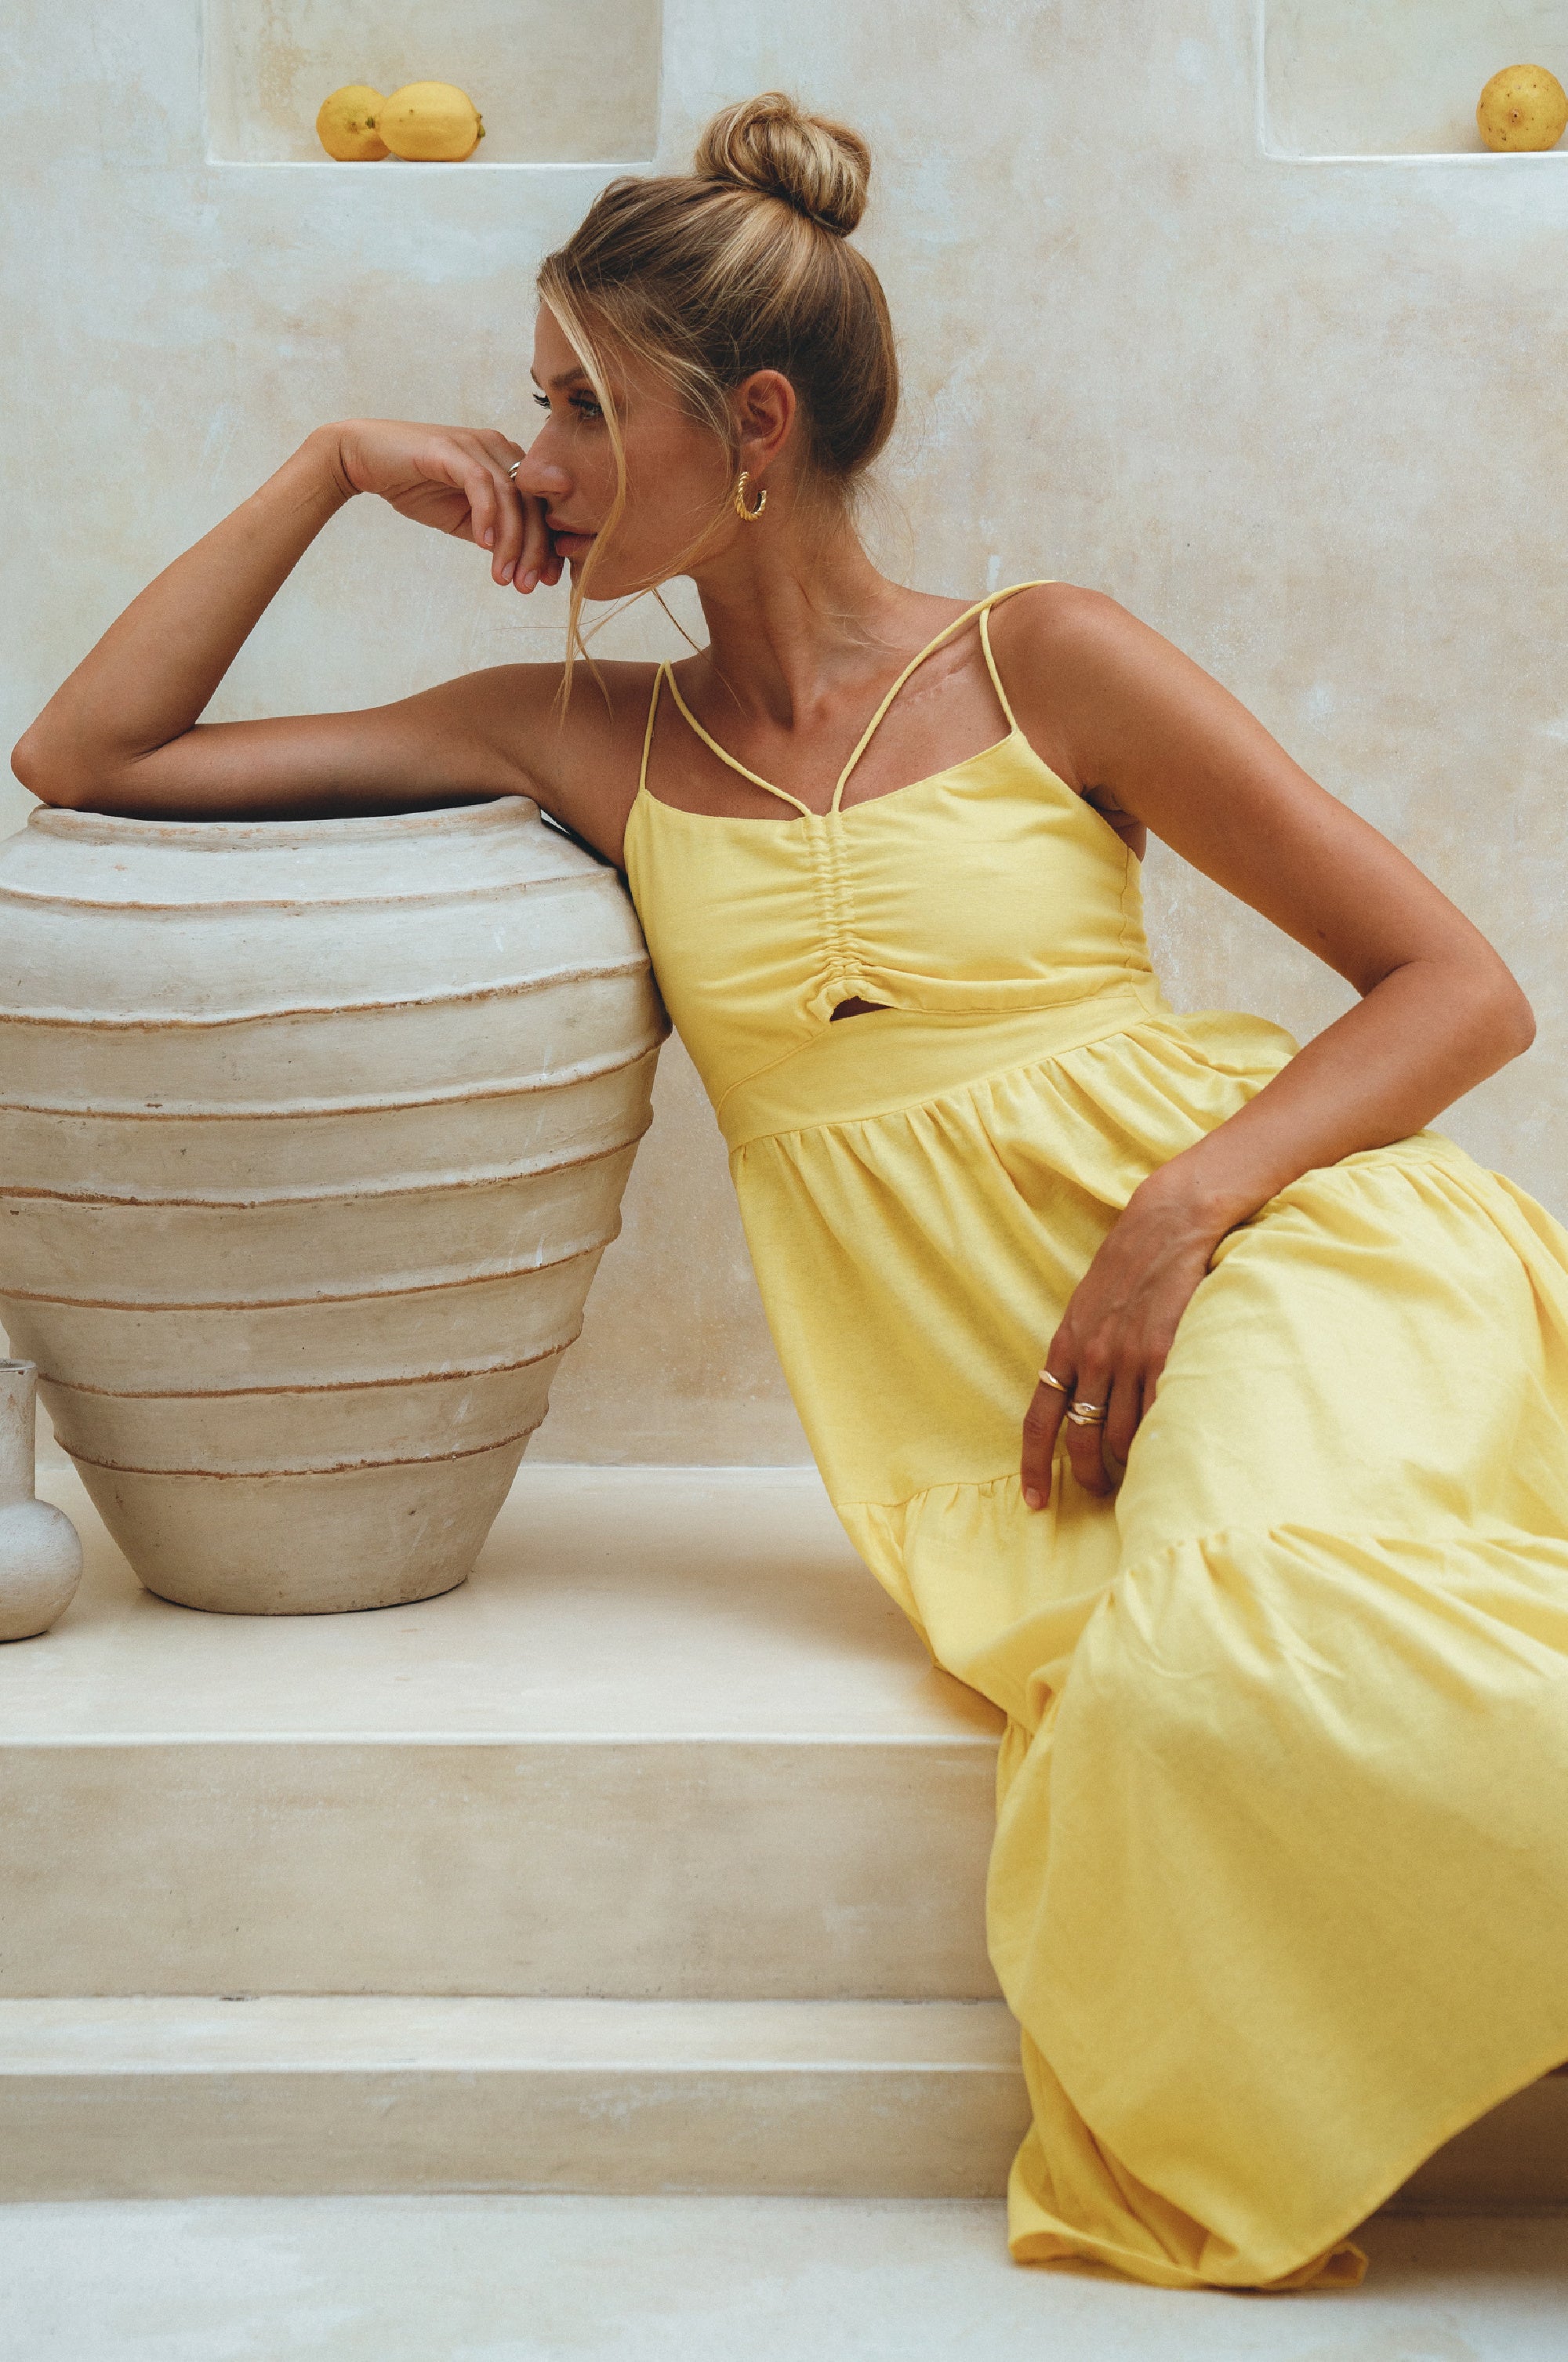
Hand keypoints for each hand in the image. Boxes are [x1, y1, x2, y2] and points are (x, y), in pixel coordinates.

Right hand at [317, 419, 563, 593]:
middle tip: (527, 587)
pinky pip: (480, 484)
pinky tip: (483, 546)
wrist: (364, 461)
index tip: (548, 581)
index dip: (549, 545)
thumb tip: (525, 562)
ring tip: (503, 577)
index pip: (541, 506)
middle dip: (534, 550)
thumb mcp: (463, 518)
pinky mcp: (450, 448)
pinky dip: (487, 516)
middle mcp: (498, 448)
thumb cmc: (415, 487)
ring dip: (511, 542)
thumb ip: (495, 533)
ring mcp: (475, 445)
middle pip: (533, 502)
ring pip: (510, 496)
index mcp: (507, 463)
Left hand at [1020, 1179, 1221, 1507]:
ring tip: (1139, 1476)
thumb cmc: (1126, 1267)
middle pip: (1082, 1441)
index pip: (1039, 1421)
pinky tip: (1168, 1450)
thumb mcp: (1085, 1309)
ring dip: (1129, 1465)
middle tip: (1101, 1492)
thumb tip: (1078, 1400)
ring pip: (1123, 1437)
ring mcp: (1130, 1359)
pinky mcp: (1167, 1355)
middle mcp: (1093, 1358)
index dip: (1034, 1468)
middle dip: (1089, 1476)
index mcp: (1065, 1347)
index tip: (1035, 1503)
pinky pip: (1159, 1416)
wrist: (1165, 1226)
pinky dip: (1161, 1440)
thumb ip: (1080, 1353)